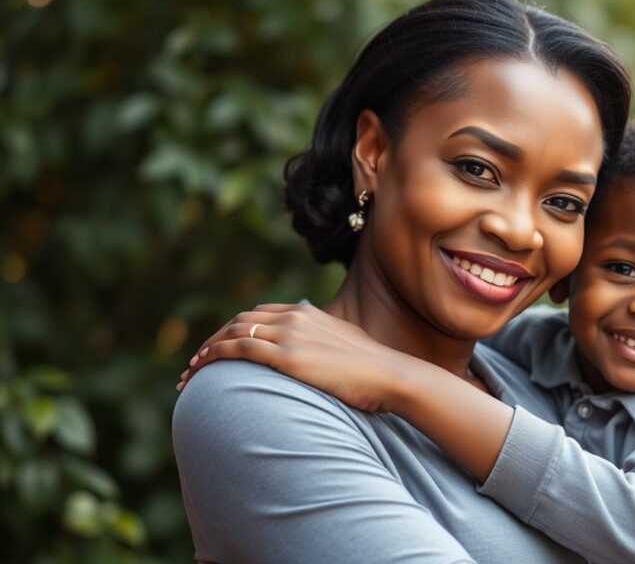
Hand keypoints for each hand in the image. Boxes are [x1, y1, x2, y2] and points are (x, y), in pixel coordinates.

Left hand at [177, 303, 416, 412]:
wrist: (391, 375)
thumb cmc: (374, 371)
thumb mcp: (346, 349)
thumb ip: (326, 346)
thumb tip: (320, 359)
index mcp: (308, 313)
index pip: (259, 314)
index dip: (234, 330)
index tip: (220, 347)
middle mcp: (295, 317)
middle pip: (240, 321)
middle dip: (213, 339)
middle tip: (196, 361)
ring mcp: (290, 335)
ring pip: (232, 333)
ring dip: (205, 350)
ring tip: (189, 372)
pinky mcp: (287, 356)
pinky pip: (238, 350)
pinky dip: (213, 356)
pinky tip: (200, 369)